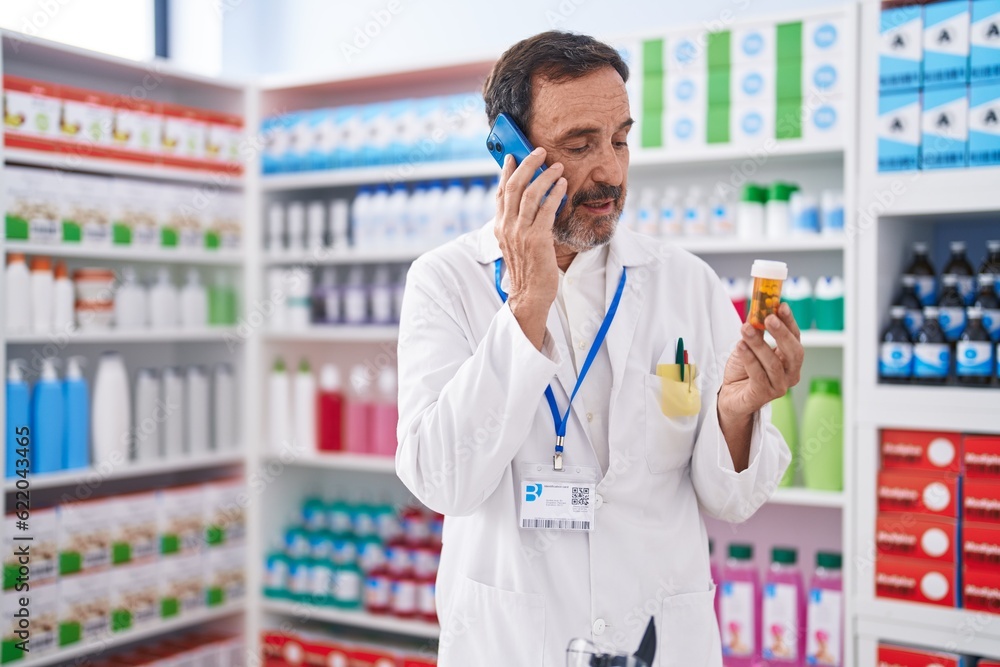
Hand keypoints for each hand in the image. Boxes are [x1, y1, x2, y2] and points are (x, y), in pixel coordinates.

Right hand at [494, 147, 567, 348]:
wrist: (530, 295)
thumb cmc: (528, 270)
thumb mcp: (516, 244)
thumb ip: (518, 224)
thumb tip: (527, 204)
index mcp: (500, 227)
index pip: (500, 193)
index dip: (506, 172)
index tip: (513, 156)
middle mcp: (507, 227)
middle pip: (513, 186)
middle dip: (526, 165)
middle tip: (539, 152)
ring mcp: (520, 233)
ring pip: (530, 194)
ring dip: (545, 176)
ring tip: (557, 166)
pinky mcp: (537, 239)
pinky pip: (546, 209)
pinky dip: (555, 193)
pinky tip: (563, 185)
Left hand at [718, 303, 803, 419]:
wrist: (730, 395)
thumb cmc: (744, 369)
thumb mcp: (750, 345)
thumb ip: (756, 328)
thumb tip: (757, 307)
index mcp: (791, 360)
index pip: (795, 338)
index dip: (789, 321)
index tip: (781, 306)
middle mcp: (790, 374)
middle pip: (793, 352)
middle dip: (781, 333)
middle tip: (769, 318)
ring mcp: (779, 386)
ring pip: (773, 363)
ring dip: (759, 344)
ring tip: (745, 329)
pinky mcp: (763, 395)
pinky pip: (758, 375)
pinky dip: (749, 359)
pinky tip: (740, 346)